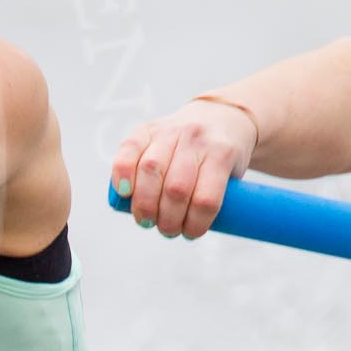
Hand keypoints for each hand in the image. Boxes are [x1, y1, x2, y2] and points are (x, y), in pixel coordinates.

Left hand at [111, 99, 259, 238]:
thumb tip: (132, 209)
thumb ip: (142, 170)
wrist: (228, 120)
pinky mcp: (223, 156)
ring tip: (172, 230)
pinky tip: (193, 229)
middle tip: (151, 224)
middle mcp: (173, 132)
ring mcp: (199, 142)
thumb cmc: (186, 146)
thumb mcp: (160, 144)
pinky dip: (197, 219)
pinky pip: (207, 196)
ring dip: (171, 219)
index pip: (130, 149)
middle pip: (152, 172)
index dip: (123, 173)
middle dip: (146, 207)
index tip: (124, 194)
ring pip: (177, 188)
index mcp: (149, 130)